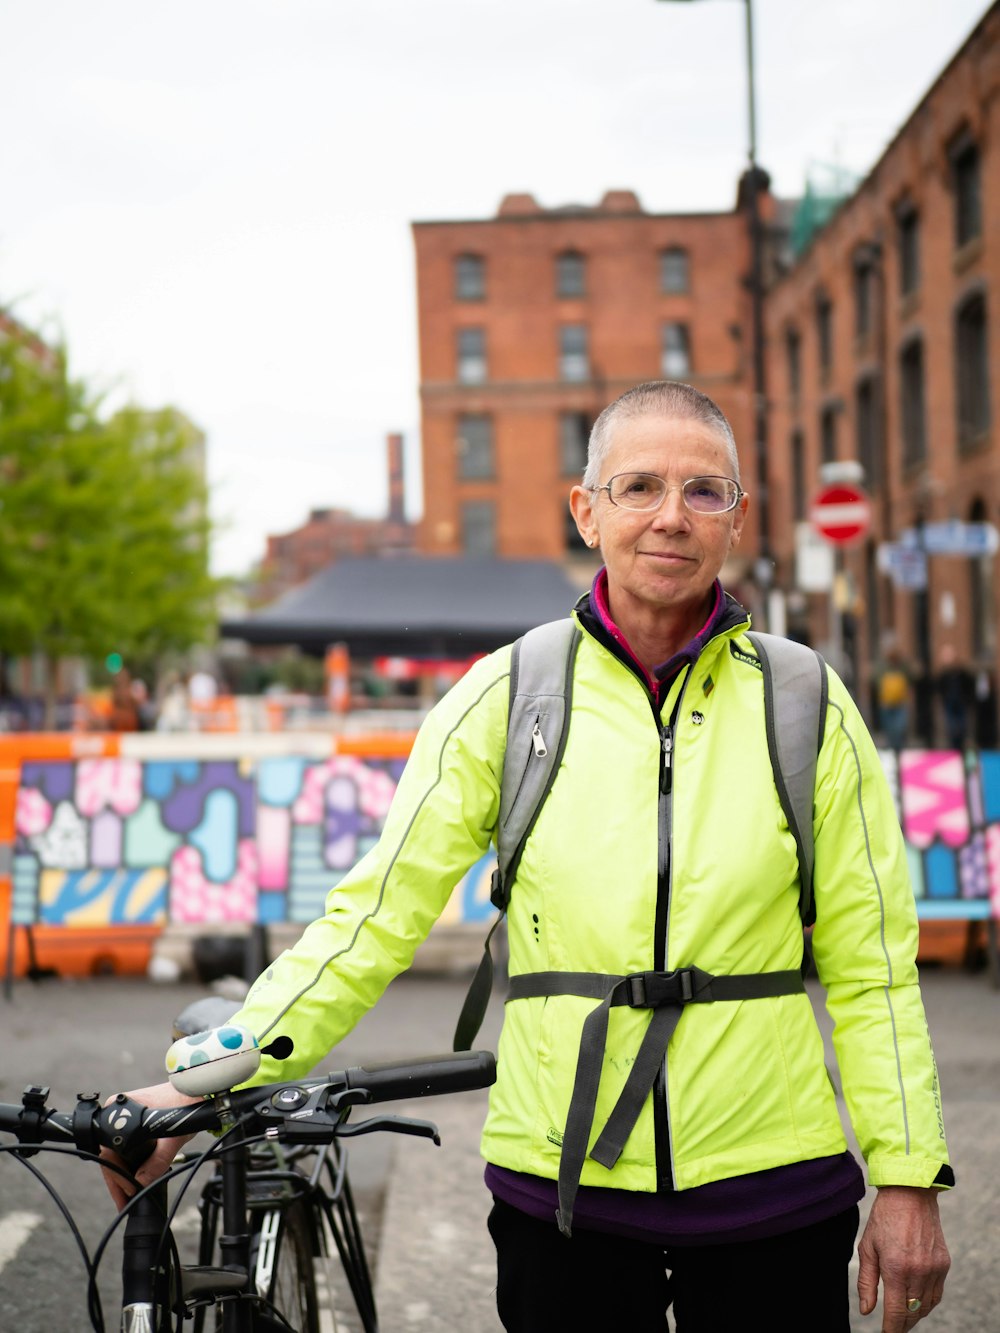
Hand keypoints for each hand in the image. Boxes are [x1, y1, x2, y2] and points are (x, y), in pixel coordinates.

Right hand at [100, 1082, 199, 1210]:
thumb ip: (159, 1159)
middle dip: (118, 1180)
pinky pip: (124, 1148)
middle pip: (109, 1154)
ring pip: (116, 1153)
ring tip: (128, 1195)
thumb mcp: (174, 1135)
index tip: (129, 1191)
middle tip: (125, 1202)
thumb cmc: (186, 1102)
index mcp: (119, 1110)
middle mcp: (116, 1112)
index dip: (116, 1176)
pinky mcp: (133, 1121)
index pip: (107, 1151)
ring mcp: (124, 1117)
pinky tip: (133, 1179)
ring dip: (123, 1174)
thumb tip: (142, 1181)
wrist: (198, 1087)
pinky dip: (128, 1164)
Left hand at [857, 1185, 949, 1330]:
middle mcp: (918, 1271)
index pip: (896, 1312)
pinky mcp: (944, 1264)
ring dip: (915, 1316)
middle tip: (893, 1328)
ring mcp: (934, 1268)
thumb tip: (866, 1310)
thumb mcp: (867, 1247)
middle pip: (912, 1313)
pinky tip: (917, 1302)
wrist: (910, 1194)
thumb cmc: (884, 1218)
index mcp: (896, 1267)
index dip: (891, 1329)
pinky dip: (927, 1303)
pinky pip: (937, 1294)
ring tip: (903, 1318)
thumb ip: (866, 1282)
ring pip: (926, 1306)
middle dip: (902, 1325)